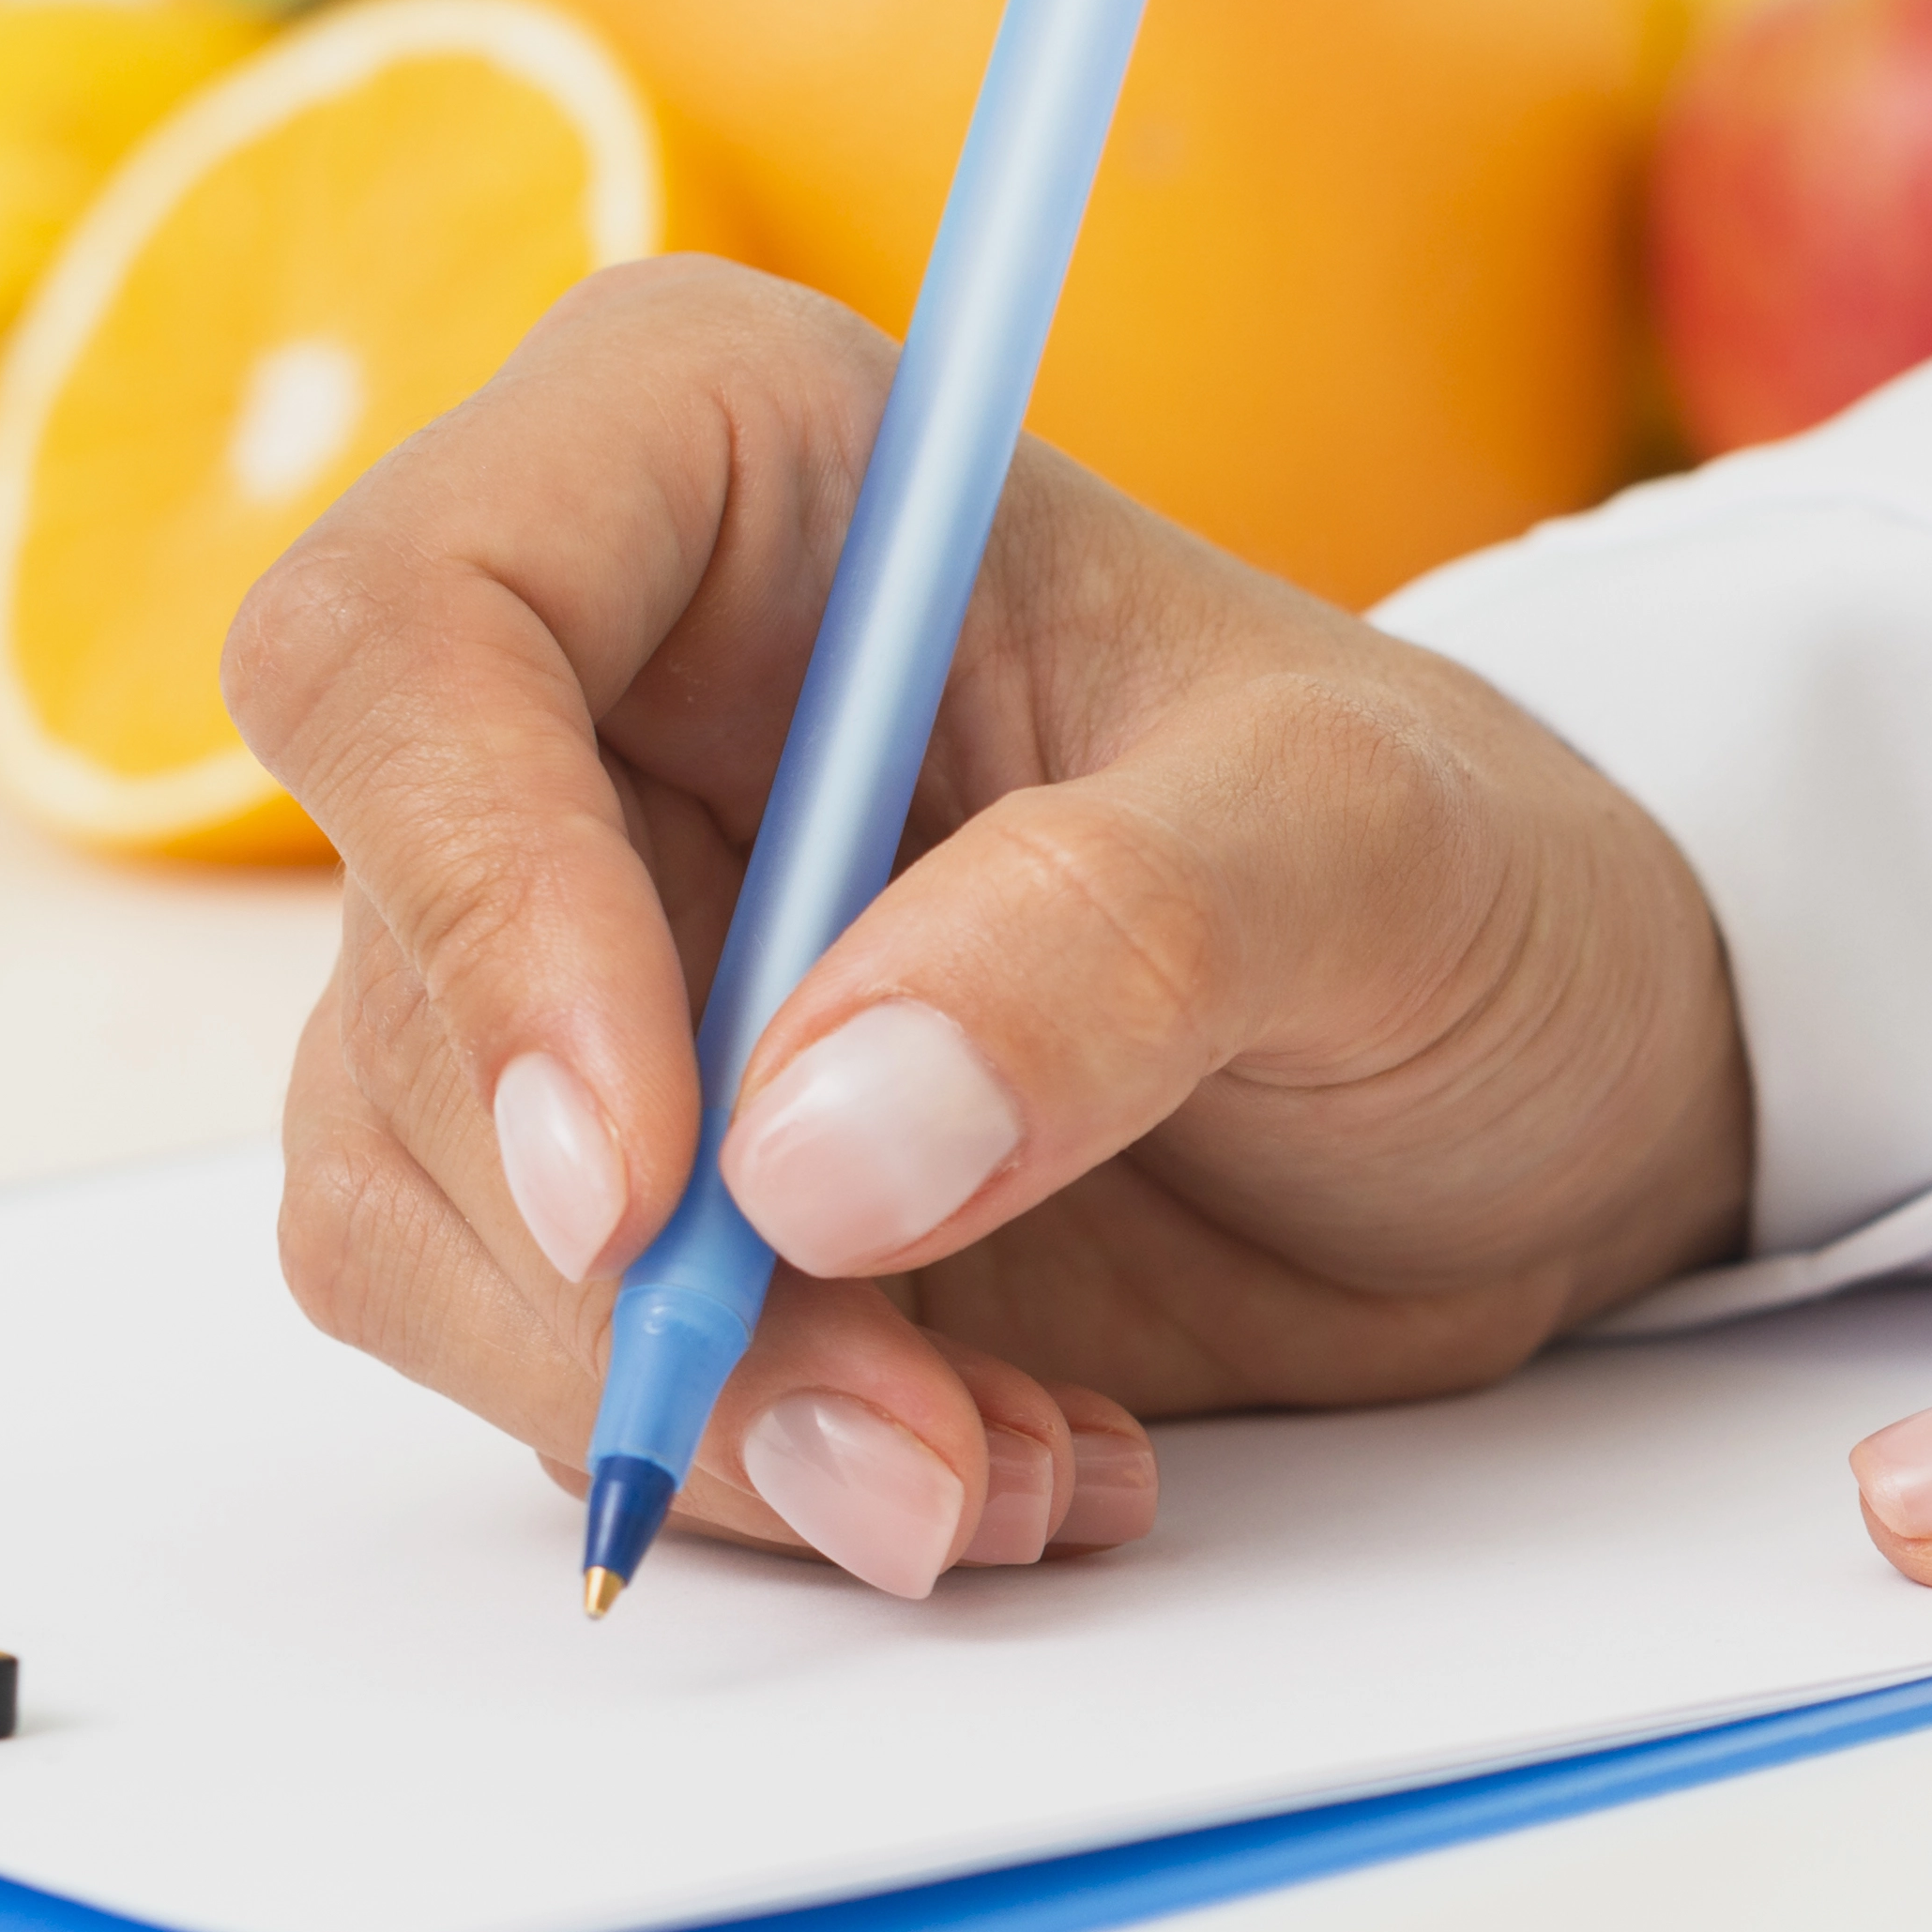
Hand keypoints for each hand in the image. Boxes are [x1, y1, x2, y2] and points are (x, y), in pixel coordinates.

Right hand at [228, 260, 1754, 1592]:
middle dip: (627, 1273)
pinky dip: (753, 1462)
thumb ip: (1119, 936)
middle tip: (908, 1438)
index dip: (478, 914)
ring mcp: (578, 952)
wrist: (1535, 1091)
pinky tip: (1004, 1464)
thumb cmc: (1464, 874)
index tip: (653, 1184)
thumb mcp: (1371, 852)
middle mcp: (585, 694)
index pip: (405, 640)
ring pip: (422, 1215)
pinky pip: (538, 1360)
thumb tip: (806, 1145)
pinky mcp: (624, 1181)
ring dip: (699, 1406)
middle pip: (396, 992)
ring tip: (1004, 1468)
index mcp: (712, 463)